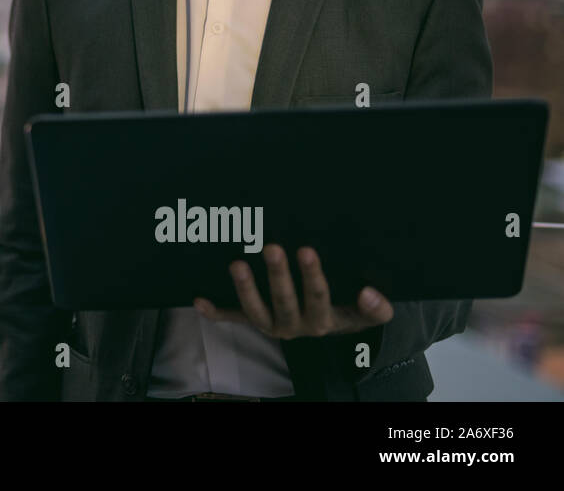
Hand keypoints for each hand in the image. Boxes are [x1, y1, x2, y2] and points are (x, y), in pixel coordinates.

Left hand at [193, 244, 392, 338]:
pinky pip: (234, 319)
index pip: (318, 298)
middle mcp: (295, 326)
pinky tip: (199, 301)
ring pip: (256, 312)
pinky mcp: (255, 322)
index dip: (312, 276)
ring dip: (244, 290)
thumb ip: (376, 308)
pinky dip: (216, 313)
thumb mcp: (366, 313)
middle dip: (277, 276)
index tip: (307, 250)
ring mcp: (272, 324)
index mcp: (323, 321)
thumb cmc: (349, 310)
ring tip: (237, 264)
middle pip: (283, 302)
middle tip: (271, 247)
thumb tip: (371, 294)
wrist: (332, 329)